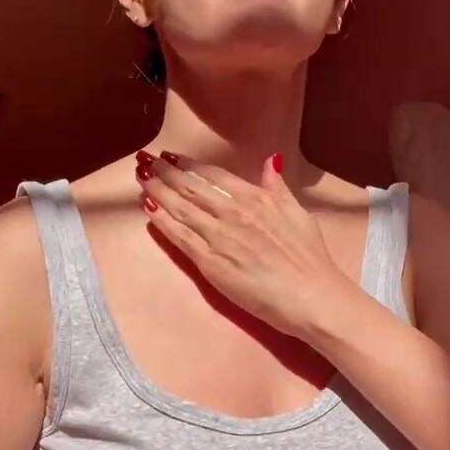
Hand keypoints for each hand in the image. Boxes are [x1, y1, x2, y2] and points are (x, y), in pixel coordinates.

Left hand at [135, 151, 347, 337]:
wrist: (309, 294)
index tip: (170, 156)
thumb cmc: (308, 257)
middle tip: (144, 160)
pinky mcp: (210, 263)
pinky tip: (148, 208)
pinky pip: (180, 237)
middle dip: (164, 171)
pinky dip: (162, 220)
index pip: (212, 175)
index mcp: (254, 198)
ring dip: (157, 190)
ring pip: (180, 208)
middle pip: (190, 187)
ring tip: (140, 178)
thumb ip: (277, 187)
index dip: (188, 164)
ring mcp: (218, 237)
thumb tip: (271, 161)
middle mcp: (232, 212)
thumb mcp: (297, 212)